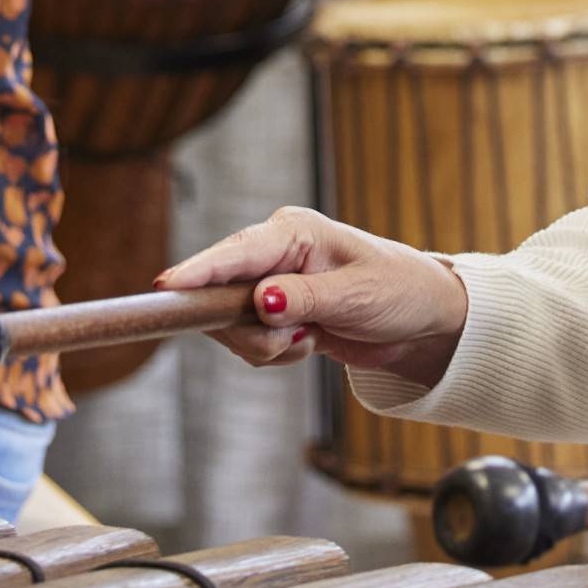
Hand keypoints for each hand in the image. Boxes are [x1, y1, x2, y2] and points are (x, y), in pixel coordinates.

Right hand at [156, 206, 470, 382]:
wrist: (421, 320)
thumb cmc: (399, 291)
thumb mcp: (356, 296)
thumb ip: (305, 299)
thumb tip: (261, 302)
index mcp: (292, 232)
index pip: (235, 253)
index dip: (199, 271)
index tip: (166, 288)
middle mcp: (273, 254)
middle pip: (222, 297)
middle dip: (254, 330)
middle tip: (299, 338)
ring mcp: (269, 285)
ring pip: (232, 327)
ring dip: (269, 347)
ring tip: (313, 339)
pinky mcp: (273, 314)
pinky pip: (250, 344)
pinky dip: (278, 355)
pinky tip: (312, 344)